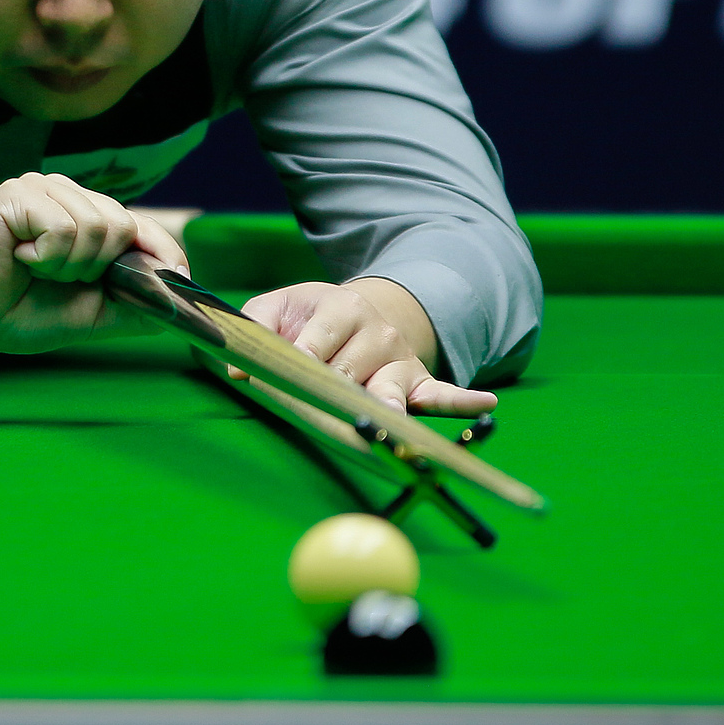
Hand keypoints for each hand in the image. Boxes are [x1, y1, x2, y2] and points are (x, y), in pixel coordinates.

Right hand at [0, 173, 186, 353]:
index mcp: (90, 215)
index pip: (142, 225)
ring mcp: (44, 188)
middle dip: (95, 269)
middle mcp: (69, 193)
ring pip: (96, 227)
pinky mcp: (19, 193)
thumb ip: (136, 300)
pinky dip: (46, 257)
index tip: (180, 280)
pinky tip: (20, 257)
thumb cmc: (24, 311)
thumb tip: (182, 290)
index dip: (164, 253)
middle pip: (122, 226)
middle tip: (56, 278)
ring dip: (68, 266)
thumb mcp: (94, 312)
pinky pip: (63, 228)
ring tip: (36, 268)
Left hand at [235, 280, 496, 416]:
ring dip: (385, 405)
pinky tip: (487, 405)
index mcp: (337, 308)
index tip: (273, 381)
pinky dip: (464, 401)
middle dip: (330, 396)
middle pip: (348, 374)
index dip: (296, 366)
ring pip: (389, 388)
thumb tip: (236, 365)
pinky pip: (442, 393)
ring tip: (383, 417)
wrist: (361, 311)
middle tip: (319, 412)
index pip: (315, 345)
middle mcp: (374, 331)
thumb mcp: (281, 307)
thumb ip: (255, 326)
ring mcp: (399, 357)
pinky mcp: (418, 380)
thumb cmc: (312, 317)